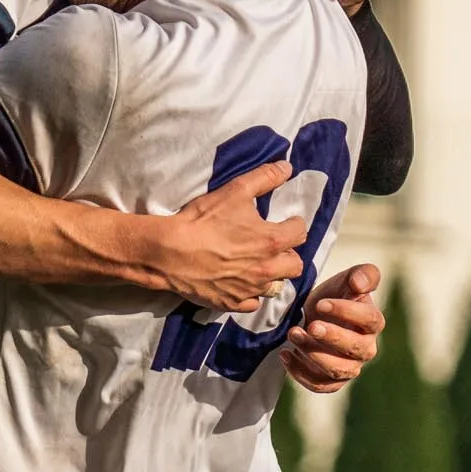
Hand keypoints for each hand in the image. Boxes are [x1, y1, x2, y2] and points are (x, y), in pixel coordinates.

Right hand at [161, 162, 308, 312]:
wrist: (169, 252)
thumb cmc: (203, 220)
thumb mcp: (235, 191)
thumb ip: (264, 178)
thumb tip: (287, 167)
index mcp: (272, 241)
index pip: (300, 233)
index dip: (293, 224)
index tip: (285, 222)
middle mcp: (266, 269)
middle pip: (295, 265)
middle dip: (289, 254)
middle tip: (273, 245)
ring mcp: (250, 290)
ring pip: (276, 287)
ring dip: (272, 275)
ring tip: (259, 265)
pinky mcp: (232, 303)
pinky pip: (253, 304)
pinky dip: (251, 295)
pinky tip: (241, 283)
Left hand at [282, 264, 382, 392]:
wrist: (315, 316)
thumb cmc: (335, 296)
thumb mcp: (347, 279)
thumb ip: (363, 274)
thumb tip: (360, 284)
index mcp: (373, 323)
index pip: (370, 320)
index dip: (347, 312)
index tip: (321, 304)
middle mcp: (366, 348)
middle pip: (355, 348)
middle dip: (332, 337)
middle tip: (310, 325)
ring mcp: (350, 367)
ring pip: (337, 370)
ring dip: (313, 354)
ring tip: (293, 334)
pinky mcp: (332, 381)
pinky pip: (319, 385)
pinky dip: (300, 373)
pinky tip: (285, 354)